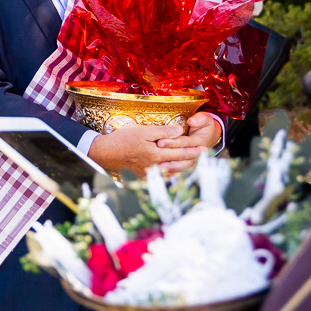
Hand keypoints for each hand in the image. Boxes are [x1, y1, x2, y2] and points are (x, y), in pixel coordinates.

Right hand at [88, 122, 210, 175]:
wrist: (106, 153)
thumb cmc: (123, 139)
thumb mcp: (143, 131)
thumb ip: (163, 132)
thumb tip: (179, 131)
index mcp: (157, 154)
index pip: (180, 152)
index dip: (193, 151)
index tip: (205, 149)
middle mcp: (156, 166)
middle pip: (179, 165)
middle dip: (192, 161)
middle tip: (204, 159)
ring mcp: (149, 173)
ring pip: (172, 173)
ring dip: (184, 170)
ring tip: (194, 167)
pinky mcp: (142, 176)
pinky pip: (161, 179)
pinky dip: (171, 178)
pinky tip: (175, 176)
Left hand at [157, 112, 220, 172]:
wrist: (208, 136)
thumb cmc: (204, 125)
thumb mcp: (205, 119)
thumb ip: (200, 119)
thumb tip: (191, 121)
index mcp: (200, 141)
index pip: (185, 143)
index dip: (172, 142)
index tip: (159, 142)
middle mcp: (197, 153)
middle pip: (181, 156)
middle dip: (167, 154)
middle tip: (153, 156)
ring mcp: (193, 160)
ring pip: (181, 166)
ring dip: (169, 167)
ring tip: (156, 167)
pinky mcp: (189, 165)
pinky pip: (180, 171)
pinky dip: (172, 173)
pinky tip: (161, 174)